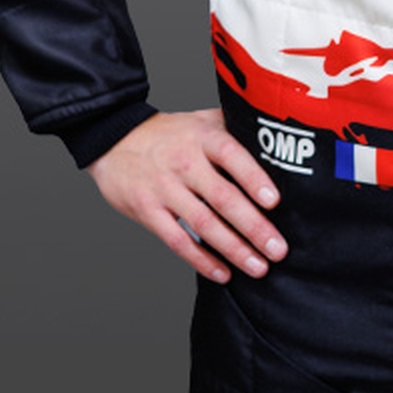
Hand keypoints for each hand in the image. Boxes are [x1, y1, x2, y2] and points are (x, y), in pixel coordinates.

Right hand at [87, 109, 287, 282]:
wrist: (114, 140)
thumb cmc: (170, 133)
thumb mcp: (202, 120)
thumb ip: (234, 126)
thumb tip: (275, 135)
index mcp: (202, 137)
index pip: (231, 155)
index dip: (253, 177)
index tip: (274, 201)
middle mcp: (184, 162)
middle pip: (222, 197)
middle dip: (253, 227)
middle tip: (277, 249)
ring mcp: (164, 188)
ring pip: (203, 224)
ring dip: (233, 249)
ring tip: (258, 267)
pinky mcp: (148, 211)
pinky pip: (177, 240)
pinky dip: (201, 259)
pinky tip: (223, 273)